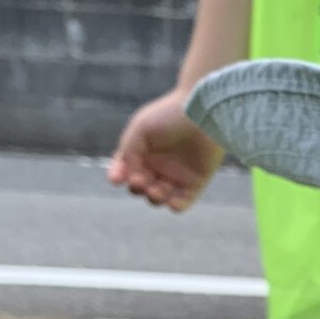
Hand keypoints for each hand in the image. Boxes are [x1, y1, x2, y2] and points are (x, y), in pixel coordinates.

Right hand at [107, 88, 223, 211]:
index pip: (124, 169)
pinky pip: (182, 203)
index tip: (116, 179)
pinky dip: (175, 206)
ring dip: (154, 198)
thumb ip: (128, 153)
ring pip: (158, 197)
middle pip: (140, 187)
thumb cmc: (169, 115)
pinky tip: (171, 202)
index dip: (117, 176)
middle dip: (137, 188)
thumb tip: (127, 177)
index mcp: (142, 150)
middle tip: (141, 180)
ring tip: (156, 189)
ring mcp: (176, 174)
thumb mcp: (140, 129)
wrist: (203, 111)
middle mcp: (158, 164)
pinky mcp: (195, 182)